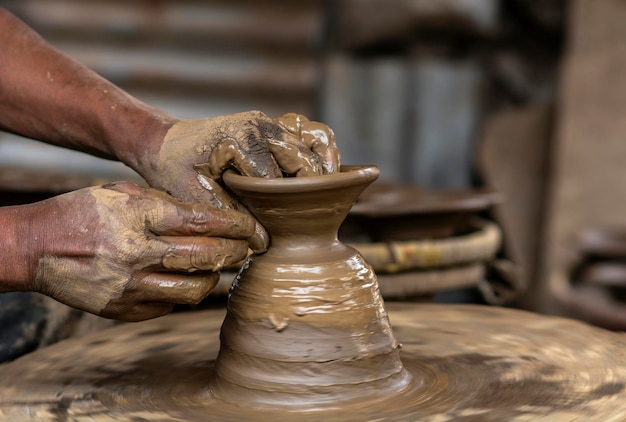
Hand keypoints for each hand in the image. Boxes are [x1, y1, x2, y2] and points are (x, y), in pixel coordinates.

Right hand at [26, 182, 253, 321]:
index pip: (204, 222)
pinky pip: (170, 305)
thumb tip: (209, 218)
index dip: (237, 226)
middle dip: (237, 252)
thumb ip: (165, 204)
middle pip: (207, 256)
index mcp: (140, 216)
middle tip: (248, 247)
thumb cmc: (83, 213)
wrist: (35, 247)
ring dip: (215, 277)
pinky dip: (185, 292)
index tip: (253, 228)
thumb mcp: (123, 193)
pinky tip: (186, 279)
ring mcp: (131, 285)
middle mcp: (138, 252)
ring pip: (196, 289)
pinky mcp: (124, 309)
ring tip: (219, 265)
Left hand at [136, 111, 339, 250]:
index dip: (285, 209)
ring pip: (318, 139)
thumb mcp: (194, 197)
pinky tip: (321, 174)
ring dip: (327, 164)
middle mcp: (262, 126)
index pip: (280, 180)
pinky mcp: (276, 125)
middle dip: (312, 190)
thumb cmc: (175, 169)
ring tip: (327, 192)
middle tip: (308, 216)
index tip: (283, 231)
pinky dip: (322, 150)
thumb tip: (264, 244)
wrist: (166, 142)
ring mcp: (271, 122)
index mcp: (241, 141)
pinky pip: (312, 132)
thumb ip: (229, 218)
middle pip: (307, 160)